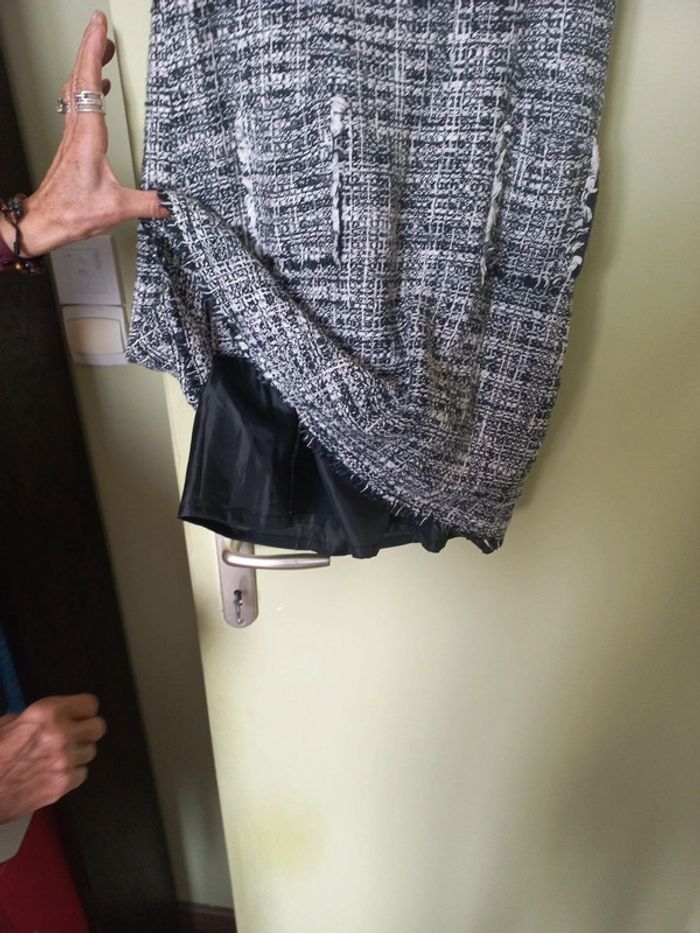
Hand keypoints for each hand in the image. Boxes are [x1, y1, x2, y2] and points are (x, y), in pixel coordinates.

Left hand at [0, 10, 167, 258]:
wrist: (44, 222)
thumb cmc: (70, 213)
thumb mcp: (116, 209)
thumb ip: (147, 203)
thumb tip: (170, 202)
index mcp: (88, 137)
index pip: (90, 83)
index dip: (94, 51)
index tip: (100, 26)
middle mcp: (77, 131)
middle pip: (79, 77)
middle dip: (90, 48)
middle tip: (101, 26)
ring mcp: (72, 136)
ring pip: (74, 88)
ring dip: (86, 65)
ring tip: (100, 49)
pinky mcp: (71, 144)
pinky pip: (76, 105)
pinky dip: (86, 88)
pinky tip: (98, 91)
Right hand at [0, 694, 106, 823]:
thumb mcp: (8, 724)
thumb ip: (36, 717)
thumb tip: (50, 717)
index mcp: (47, 713)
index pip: (89, 704)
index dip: (84, 710)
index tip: (80, 715)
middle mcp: (60, 734)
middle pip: (98, 727)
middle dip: (87, 731)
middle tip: (74, 735)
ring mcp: (64, 761)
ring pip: (90, 752)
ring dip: (77, 754)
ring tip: (56, 757)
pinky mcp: (63, 783)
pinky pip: (81, 774)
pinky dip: (70, 774)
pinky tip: (52, 772)